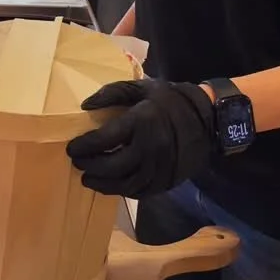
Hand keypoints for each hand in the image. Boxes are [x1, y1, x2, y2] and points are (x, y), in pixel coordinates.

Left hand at [66, 79, 215, 197]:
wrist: (208, 120)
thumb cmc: (171, 100)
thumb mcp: (142, 87)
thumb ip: (112, 93)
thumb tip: (85, 106)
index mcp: (141, 122)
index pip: (103, 140)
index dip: (83, 146)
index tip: (72, 147)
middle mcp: (149, 148)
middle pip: (110, 166)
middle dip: (89, 165)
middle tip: (77, 163)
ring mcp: (158, 168)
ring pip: (123, 185)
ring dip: (101, 184)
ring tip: (88, 178)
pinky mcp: (165, 181)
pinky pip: (138, 192)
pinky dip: (120, 191)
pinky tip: (110, 185)